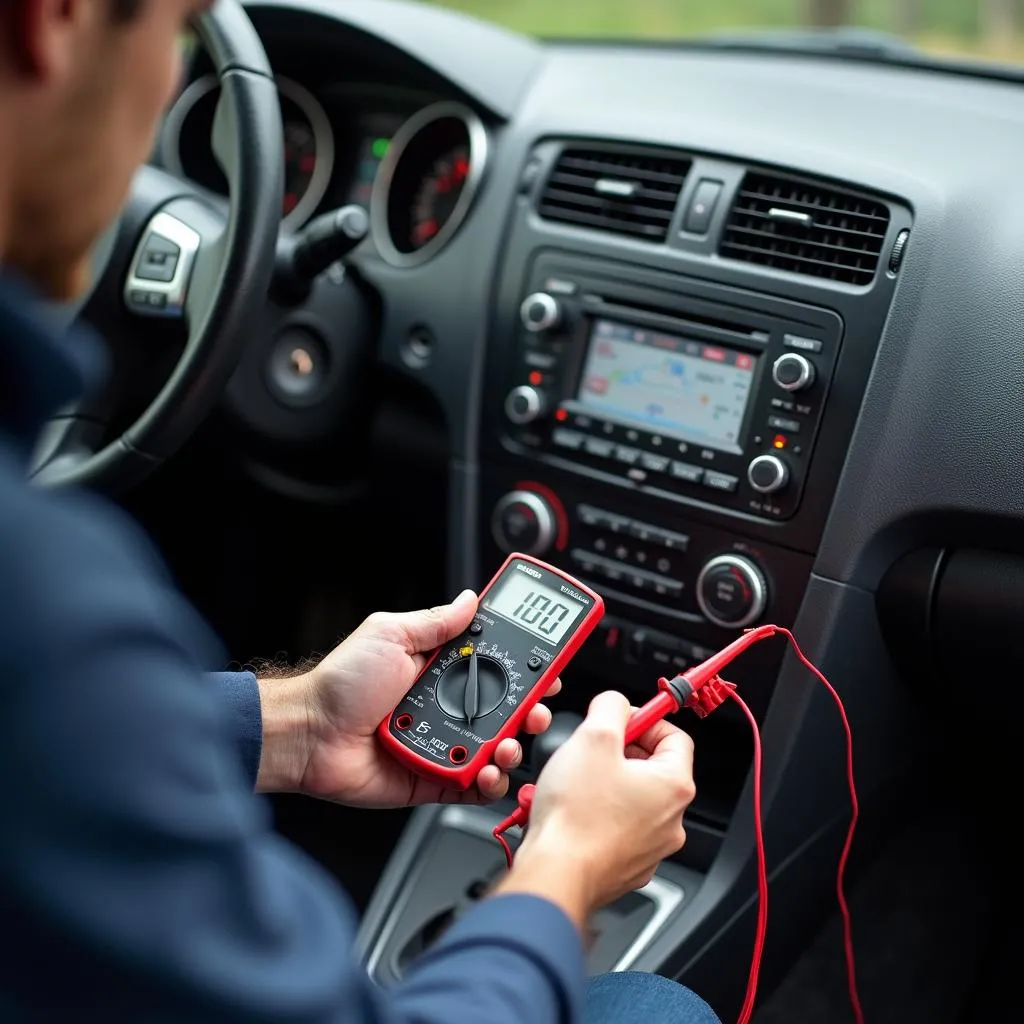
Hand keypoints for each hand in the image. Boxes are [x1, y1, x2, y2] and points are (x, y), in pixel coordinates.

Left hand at [257, 590, 560, 807]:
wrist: (308, 733)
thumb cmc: (341, 682)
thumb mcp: (391, 634)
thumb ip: (435, 622)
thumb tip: (470, 599)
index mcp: (440, 671)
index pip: (496, 667)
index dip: (526, 668)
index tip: (549, 668)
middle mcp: (446, 708)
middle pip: (506, 711)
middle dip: (530, 711)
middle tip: (536, 710)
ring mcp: (442, 744)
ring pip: (494, 750)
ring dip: (511, 748)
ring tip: (507, 745)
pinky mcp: (433, 779)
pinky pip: (471, 785)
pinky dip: (487, 783)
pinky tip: (489, 772)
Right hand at [495, 691, 694, 926]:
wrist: (555, 874)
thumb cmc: (576, 817)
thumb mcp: (593, 737)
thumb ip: (611, 707)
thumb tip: (616, 704)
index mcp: (673, 786)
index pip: (675, 737)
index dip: (646, 721)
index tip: (622, 719)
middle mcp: (670, 820)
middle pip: (650, 768)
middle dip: (616, 753)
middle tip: (589, 749)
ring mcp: (650, 847)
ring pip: (628, 799)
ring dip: (599, 783)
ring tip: (570, 781)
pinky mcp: (626, 866)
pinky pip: (613, 828)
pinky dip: (592, 814)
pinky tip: (566, 809)